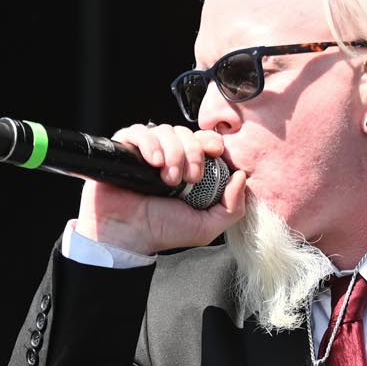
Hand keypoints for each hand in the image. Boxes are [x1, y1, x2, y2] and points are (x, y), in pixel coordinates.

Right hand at [74, 123, 246, 254]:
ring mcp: (147, 151)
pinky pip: (139, 131)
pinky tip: (153, 162)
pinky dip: (150, 144)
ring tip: (168, 179)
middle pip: (186, 133)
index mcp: (189, 168)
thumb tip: (241, 177)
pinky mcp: (125, 148)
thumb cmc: (162, 231)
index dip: (211, 141)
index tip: (216, 152)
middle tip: (190, 178)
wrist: (127, 235)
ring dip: (173, 152)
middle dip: (193, 153)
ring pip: (165, 130)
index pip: (204, 140)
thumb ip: (232, 207)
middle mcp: (169, 156)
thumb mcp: (207, 226)